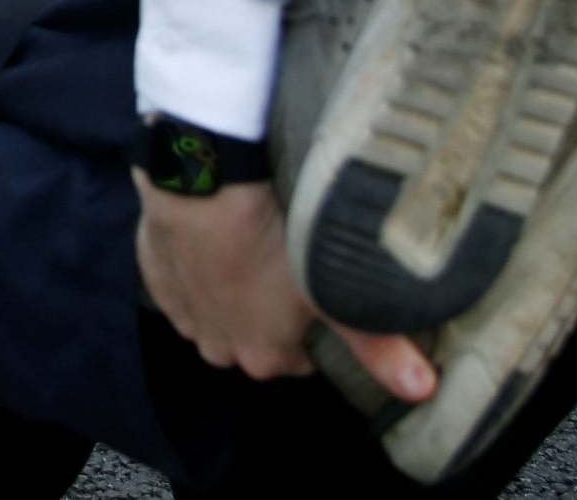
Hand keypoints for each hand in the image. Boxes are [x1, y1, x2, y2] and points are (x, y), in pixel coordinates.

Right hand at [133, 174, 435, 399]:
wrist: (201, 185)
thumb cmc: (274, 240)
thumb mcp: (337, 292)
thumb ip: (379, 347)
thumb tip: (424, 391)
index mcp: (262, 356)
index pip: (296, 361)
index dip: (311, 331)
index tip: (319, 297)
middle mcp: (217, 344)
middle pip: (249, 340)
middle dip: (265, 315)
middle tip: (285, 268)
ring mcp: (181, 309)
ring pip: (211, 314)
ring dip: (227, 294)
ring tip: (249, 249)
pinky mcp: (152, 271)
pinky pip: (178, 281)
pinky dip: (194, 266)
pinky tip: (212, 236)